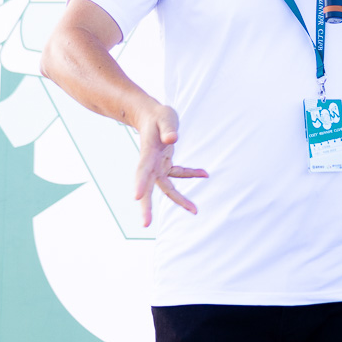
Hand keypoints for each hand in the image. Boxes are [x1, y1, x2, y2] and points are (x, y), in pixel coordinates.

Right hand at [133, 102, 207, 228]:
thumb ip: (168, 128)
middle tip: (146, 225)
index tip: (136, 197)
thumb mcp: (165, 117)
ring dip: (179, 200)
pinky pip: (178, 174)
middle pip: (147, 188)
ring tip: (195, 210)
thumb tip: (173, 139)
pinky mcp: (165, 165)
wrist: (151, 116)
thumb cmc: (158, 116)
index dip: (139, 184)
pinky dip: (191, 174)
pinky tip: (205, 174)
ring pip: (166, 188)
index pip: (142, 171)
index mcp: (147, 153)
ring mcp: (157, 166)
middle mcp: (150, 163)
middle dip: (147, 207)